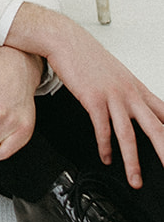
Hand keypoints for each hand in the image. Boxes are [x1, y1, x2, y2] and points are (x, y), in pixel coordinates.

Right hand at [15, 7, 163, 188]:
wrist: (66, 40)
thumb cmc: (90, 58)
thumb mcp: (118, 75)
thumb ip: (132, 94)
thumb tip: (143, 110)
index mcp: (137, 89)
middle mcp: (129, 93)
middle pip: (155, 128)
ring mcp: (112, 96)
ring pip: (128, 134)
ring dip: (132, 162)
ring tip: (135, 180)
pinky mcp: (93, 98)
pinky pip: (102, 128)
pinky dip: (104, 147)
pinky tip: (106, 158)